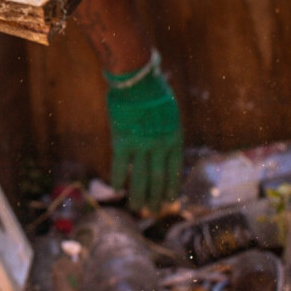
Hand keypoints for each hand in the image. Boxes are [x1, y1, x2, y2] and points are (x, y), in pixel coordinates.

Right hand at [105, 53, 182, 210]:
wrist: (137, 79)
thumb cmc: (153, 91)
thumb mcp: (169, 113)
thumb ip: (166, 133)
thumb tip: (164, 149)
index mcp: (174, 138)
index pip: (174, 171)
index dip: (171, 188)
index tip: (169, 201)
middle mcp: (159, 146)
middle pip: (157, 178)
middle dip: (155, 197)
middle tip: (153, 211)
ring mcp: (140, 145)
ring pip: (139, 177)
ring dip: (138, 195)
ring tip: (137, 208)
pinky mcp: (121, 140)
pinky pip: (119, 165)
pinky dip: (118, 177)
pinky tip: (116, 189)